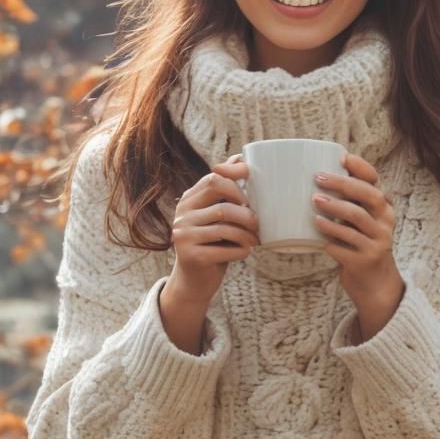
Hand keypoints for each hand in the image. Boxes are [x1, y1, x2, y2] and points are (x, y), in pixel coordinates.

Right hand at [168, 154, 258, 306]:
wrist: (193, 281)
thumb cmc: (211, 243)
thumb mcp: (214, 214)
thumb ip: (224, 189)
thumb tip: (240, 157)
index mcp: (189, 199)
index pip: (214, 178)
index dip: (238, 183)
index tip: (252, 196)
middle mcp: (182, 214)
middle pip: (221, 200)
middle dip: (245, 211)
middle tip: (256, 222)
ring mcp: (184, 235)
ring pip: (226, 226)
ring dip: (247, 234)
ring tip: (255, 240)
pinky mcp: (191, 256)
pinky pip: (226, 249)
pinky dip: (242, 251)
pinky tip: (245, 252)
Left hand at [312, 152, 402, 313]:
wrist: (374, 285)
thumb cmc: (360, 245)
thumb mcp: (361, 223)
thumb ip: (349, 205)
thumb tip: (315, 183)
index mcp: (383, 209)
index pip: (375, 182)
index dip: (360, 168)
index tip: (342, 158)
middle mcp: (385, 222)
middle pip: (368, 196)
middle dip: (343, 184)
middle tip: (318, 178)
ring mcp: (377, 242)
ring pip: (356, 218)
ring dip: (333, 208)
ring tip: (315, 203)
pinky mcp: (365, 260)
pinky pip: (345, 245)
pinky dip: (329, 237)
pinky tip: (317, 233)